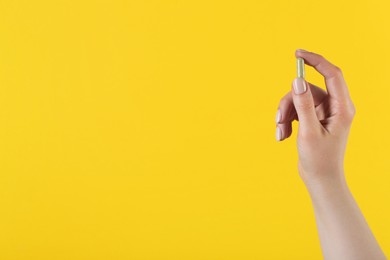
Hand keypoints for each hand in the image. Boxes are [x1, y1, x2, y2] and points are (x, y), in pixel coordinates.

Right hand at [276, 49, 355, 186]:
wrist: (320, 179)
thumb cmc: (320, 159)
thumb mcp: (309, 131)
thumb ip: (303, 104)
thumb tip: (298, 80)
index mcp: (342, 108)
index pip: (332, 74)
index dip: (316, 61)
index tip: (298, 54)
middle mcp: (335, 107)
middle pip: (308, 90)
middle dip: (289, 102)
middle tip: (278, 118)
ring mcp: (323, 113)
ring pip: (299, 100)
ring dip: (285, 114)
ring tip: (280, 133)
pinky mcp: (313, 119)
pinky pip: (297, 110)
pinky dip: (287, 120)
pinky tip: (284, 136)